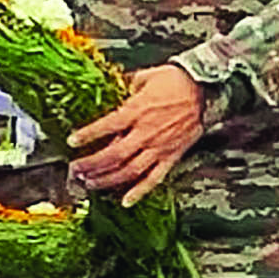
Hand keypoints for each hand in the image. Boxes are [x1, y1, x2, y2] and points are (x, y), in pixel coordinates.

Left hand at [67, 63, 205, 199]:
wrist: (206, 90)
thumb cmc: (177, 81)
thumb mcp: (145, 76)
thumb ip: (124, 87)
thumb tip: (108, 89)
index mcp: (137, 111)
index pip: (106, 126)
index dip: (87, 135)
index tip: (72, 142)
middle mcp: (146, 132)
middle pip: (113, 155)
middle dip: (91, 164)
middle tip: (76, 169)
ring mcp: (159, 147)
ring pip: (129, 171)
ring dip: (107, 180)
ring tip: (91, 184)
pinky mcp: (171, 156)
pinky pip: (154, 178)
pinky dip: (139, 192)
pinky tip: (126, 201)